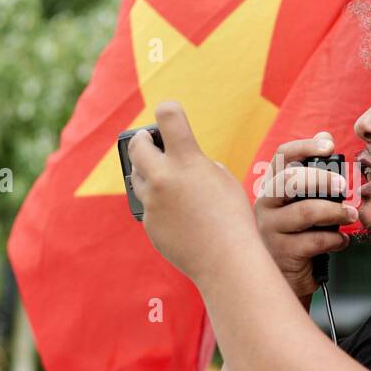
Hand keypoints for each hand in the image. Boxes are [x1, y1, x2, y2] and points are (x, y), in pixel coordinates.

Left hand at [126, 102, 260, 281]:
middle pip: (137, 145)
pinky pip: (147, 206)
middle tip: (151, 142)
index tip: (169, 116)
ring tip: (165, 178)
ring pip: (136, 176)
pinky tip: (178, 214)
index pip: (167, 115)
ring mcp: (152, 202)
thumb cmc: (233, 218)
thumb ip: (198, 163)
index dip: (168, 111)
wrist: (226, 259)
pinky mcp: (148, 223)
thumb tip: (180, 162)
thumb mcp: (223, 179)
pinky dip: (158, 204)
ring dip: (147, 171)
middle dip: (143, 140)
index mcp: (186, 160)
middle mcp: (163, 177)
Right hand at [253, 132, 357, 298]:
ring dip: (335, 212)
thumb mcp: (306, 202)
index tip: (329, 146)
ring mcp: (269, 229)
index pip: (281, 157)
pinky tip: (341, 241)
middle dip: (322, 179)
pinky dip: (334, 239)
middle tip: (346, 187)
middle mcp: (264, 205)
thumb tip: (325, 134)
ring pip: (304, 211)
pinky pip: (313, 240)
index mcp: (272, 188)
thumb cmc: (300, 236)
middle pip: (290, 179)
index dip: (304, 147)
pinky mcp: (281, 253)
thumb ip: (314, 173)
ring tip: (352, 216)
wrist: (290, 279)